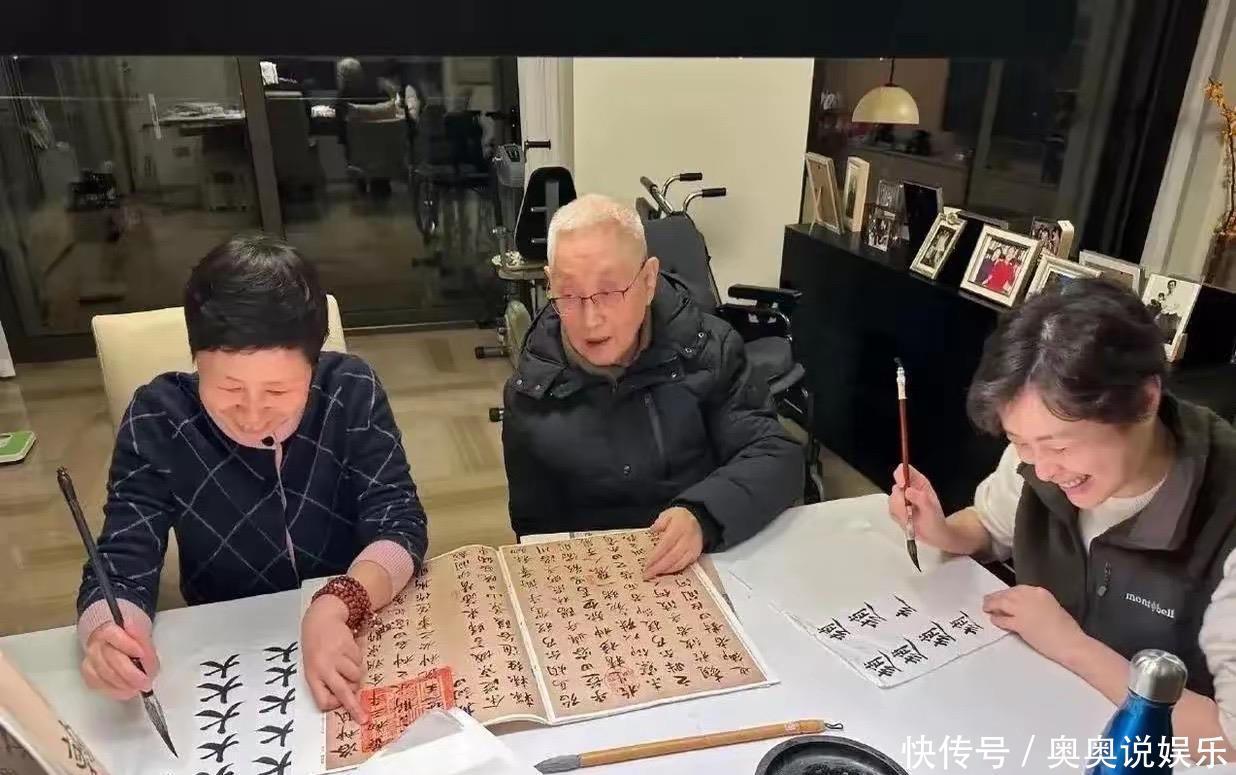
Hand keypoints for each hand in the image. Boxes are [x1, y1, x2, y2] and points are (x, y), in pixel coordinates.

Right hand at [81, 622, 158, 700]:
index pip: (113, 635)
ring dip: (123, 684)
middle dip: (130, 673)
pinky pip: (98, 685)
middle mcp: (95, 644)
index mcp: (107, 629)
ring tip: (139, 688)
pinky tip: (127, 691)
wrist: (116, 636)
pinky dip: (114, 690)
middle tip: (145, 681)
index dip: (128, 645)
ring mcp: (90, 660)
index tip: (142, 654)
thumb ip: (144, 639)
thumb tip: (144, 652)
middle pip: (110, 659)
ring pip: (104, 674)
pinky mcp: (89, 674)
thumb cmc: (129, 632)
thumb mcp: (141, 627)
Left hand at [302, 594, 367, 723]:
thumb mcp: (313, 666)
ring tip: (347, 665)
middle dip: (354, 707)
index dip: (334, 705)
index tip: (341, 705)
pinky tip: (348, 652)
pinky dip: (357, 660)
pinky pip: (360, 662)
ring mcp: (336, 657)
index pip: (323, 700)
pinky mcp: (348, 647)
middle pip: (342, 692)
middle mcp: (323, 668)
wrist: (320, 620)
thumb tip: (345, 699)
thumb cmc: (316, 648)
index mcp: (312, 675)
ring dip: (355, 675)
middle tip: (363, 718)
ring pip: (356, 677)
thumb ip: (325, 682)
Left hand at [644, 507, 703, 578]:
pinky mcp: (695, 555)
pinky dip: (673, 570)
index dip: (656, 555)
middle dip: (658, 567)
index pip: (666, 544)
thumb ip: (660, 522)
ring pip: (678, 563)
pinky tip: (664, 572)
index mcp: (679, 528)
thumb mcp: (669, 514)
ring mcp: (692, 548)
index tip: (646, 564)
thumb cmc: (681, 518)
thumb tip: (652, 530)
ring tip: (653, 575)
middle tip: (647, 574)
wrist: (699, 521)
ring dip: (665, 571)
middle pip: (672, 556)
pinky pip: (684, 565)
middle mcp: (687, 539)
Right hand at [889, 464, 950, 548]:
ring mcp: (902, 499)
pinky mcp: (896, 509)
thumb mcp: (932, 510)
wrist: (933, 536)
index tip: (902, 486)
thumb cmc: (936, 522)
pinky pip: (890, 510)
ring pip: (892, 500)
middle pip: (895, 486)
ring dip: (900, 511)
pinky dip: (898, 517)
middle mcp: (910, 489)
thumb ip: (921, 499)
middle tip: (909, 509)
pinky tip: (907, 520)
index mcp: (920, 483)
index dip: (900, 475)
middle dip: (900, 500)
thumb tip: (908, 491)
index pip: (905, 470)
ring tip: (911, 518)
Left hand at [982, 585, 1085, 662]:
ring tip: (986, 608)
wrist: (1071, 642)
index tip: (1001, 596)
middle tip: (988, 601)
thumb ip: (1037, 604)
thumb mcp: (1051, 607)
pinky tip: (994, 620)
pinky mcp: (1020, 623)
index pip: (1017, 589)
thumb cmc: (1066, 628)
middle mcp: (1030, 597)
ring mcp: (1023, 609)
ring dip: (992, 605)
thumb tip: (1025, 608)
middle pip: (1007, 594)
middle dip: (996, 597)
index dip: (1007, 593)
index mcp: (1040, 592)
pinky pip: (1003, 619)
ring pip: (1002, 603)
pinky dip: (997, 619)